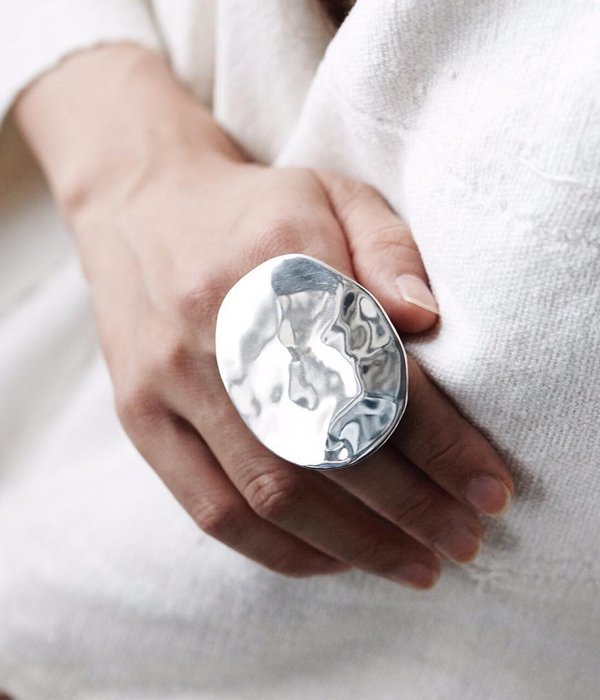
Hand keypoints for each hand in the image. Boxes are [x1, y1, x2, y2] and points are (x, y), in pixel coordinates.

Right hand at [16, 46, 513, 588]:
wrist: (144, 206)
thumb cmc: (255, 210)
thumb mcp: (331, 195)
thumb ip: (386, 250)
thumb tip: (426, 320)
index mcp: (278, 264)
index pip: (375, 373)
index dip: (442, 444)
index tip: (488, 489)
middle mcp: (218, 329)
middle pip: (326, 447)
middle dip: (409, 510)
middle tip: (463, 542)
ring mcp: (170, 380)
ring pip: (271, 493)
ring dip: (351, 545)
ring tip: (411, 565)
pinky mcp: (141, 416)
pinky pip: (211, 508)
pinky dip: (279, 548)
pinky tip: (331, 557)